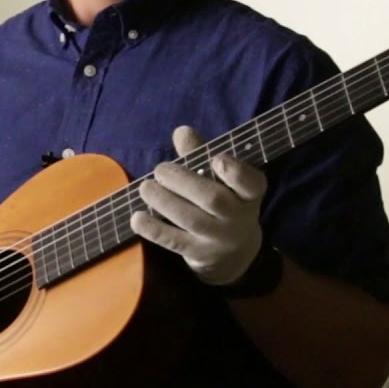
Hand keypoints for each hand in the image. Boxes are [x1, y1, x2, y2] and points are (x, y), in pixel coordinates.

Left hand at [131, 125, 265, 285]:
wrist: (235, 253)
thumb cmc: (224, 200)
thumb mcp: (220, 178)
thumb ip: (201, 154)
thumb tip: (181, 132)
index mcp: (250, 193)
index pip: (251, 183)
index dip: (235, 172)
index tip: (218, 159)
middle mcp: (239, 217)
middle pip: (213, 199)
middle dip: (183, 181)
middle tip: (160, 170)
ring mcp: (220, 239)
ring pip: (192, 219)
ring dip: (164, 201)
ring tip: (145, 188)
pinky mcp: (200, 255)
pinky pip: (175, 242)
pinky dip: (154, 229)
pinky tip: (137, 218)